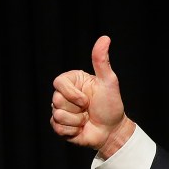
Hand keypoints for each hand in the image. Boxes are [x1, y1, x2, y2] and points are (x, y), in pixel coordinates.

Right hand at [50, 35, 133, 157]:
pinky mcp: (59, 126)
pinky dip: (73, 130)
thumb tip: (105, 38)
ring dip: (76, 120)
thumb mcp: (109, 82)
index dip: (72, 94)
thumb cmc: (111, 105)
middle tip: (88, 109)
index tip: (87, 100)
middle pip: (56, 100)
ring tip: (86, 118)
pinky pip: (58, 128)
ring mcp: (60, 110)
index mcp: (72, 82)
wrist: (112, 130)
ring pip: (58, 115)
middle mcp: (63, 95)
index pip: (58, 82)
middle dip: (77, 108)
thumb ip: (102, 61)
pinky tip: (81, 128)